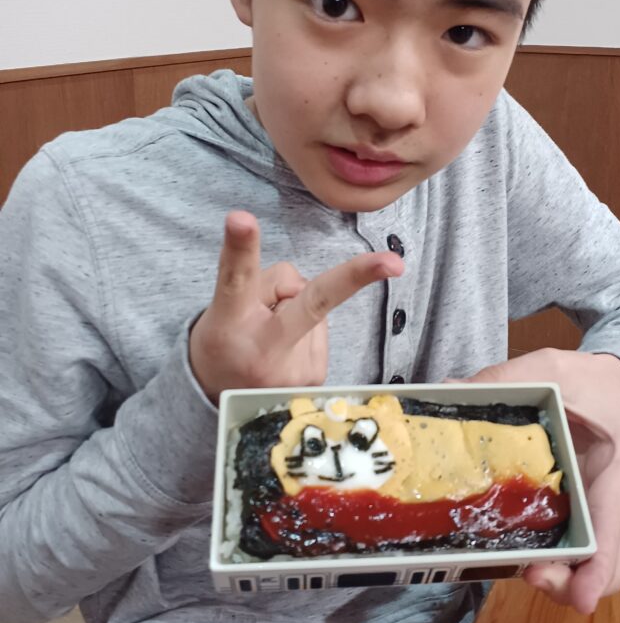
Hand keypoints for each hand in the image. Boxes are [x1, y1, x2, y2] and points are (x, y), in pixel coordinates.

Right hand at [190, 211, 403, 401]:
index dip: (241, 247)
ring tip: (268, 335)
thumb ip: (259, 284)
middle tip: (394, 262)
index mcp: (230, 322)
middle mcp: (265, 349)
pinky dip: (305, 329)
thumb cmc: (224, 342)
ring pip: (314, 303)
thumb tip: (304, 287)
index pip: (236, 276)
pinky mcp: (315, 378)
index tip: (242, 218)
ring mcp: (295, 371)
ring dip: (296, 309)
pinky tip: (284, 349)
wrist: (222, 404)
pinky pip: (321, 328)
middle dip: (356, 277)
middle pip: (314, 300)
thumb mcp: (221, 310)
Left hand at [454, 348, 619, 613]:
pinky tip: (518, 552)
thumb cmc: (583, 378)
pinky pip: (573, 548)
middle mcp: (614, 494)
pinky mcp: (582, 513)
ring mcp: (600, 509)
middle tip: (531, 575)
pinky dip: (552, 560)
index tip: (580, 598)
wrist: (609, 382)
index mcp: (618, 459)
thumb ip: (504, 379)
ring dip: (560, 577)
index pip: (612, 519)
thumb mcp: (547, 367)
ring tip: (522, 569)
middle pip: (606, 560)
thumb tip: (448, 388)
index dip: (597, 562)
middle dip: (572, 580)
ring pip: (591, 563)